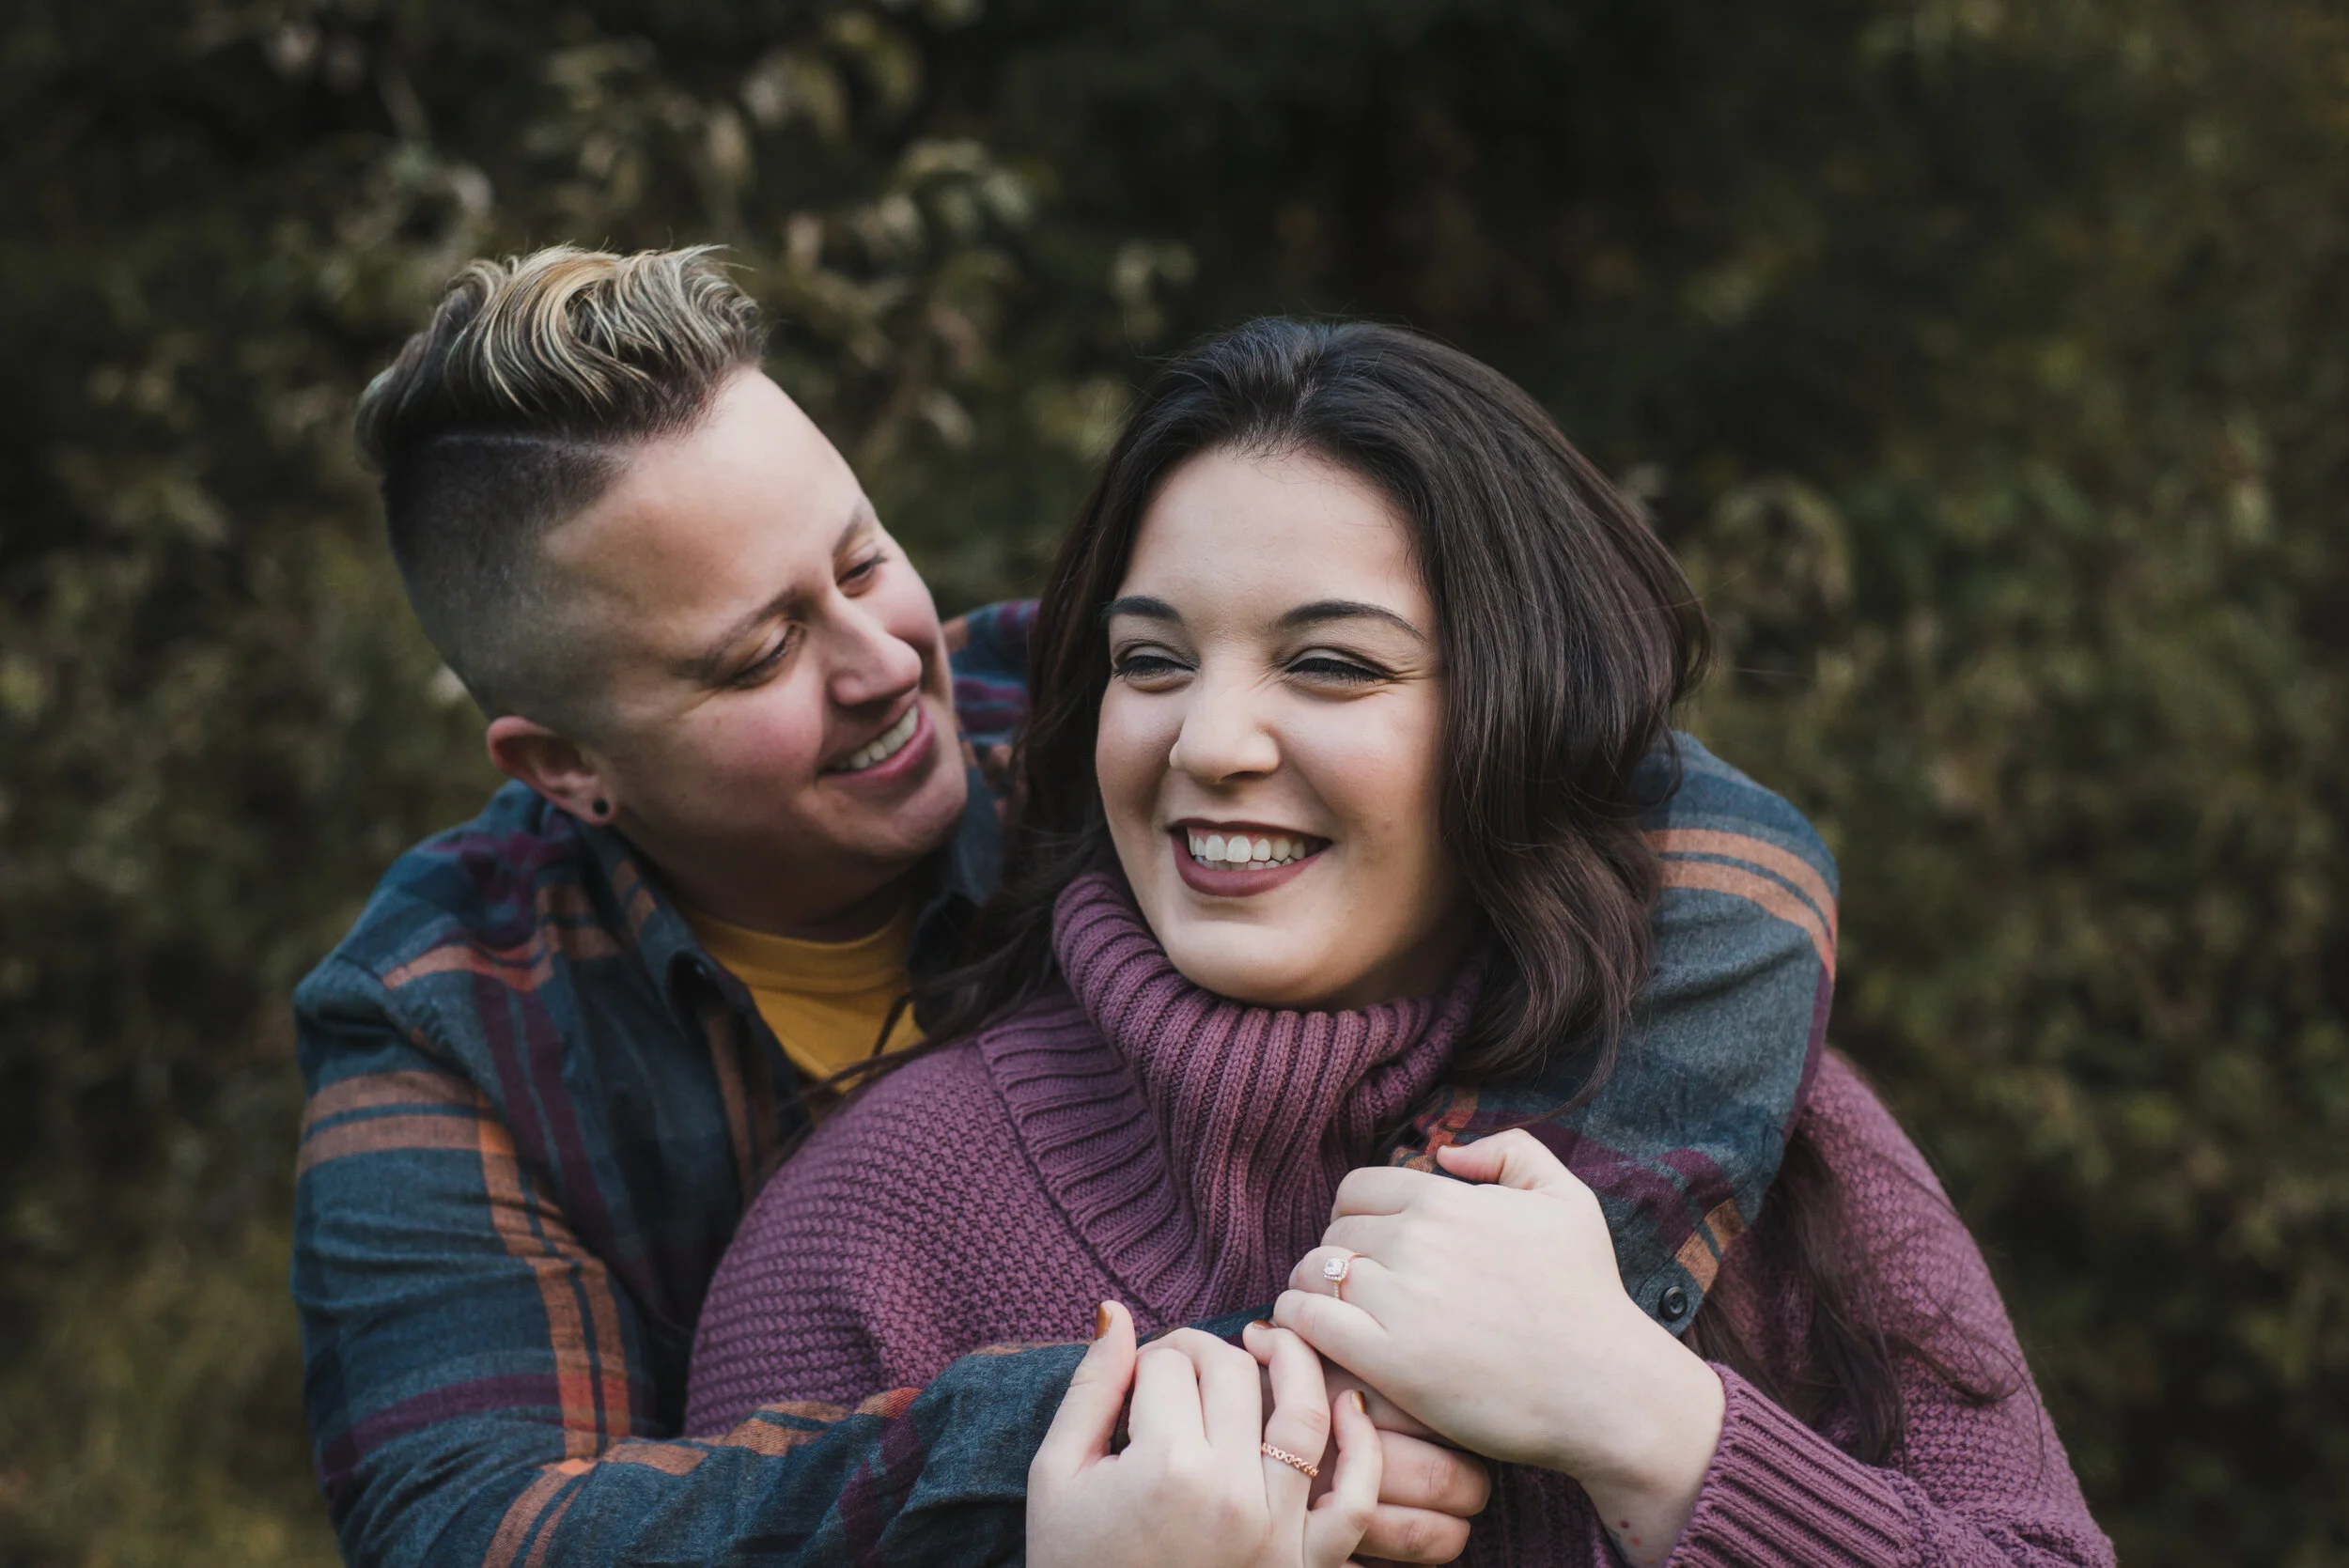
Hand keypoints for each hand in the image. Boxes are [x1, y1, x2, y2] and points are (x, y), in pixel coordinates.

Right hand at [1029, 1302, 1382, 1567]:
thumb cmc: (1075, 1564)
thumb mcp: (1057, 1476)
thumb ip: (1090, 1389)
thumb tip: (1116, 1313)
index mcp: (1164, 1470)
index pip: (1168, 1366)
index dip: (1147, 1359)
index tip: (1134, 1379)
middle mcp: (1230, 1496)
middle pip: (1232, 1374)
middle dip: (1202, 1352)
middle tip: (1180, 1367)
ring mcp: (1277, 1534)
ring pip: (1304, 1414)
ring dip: (1291, 1361)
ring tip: (1265, 1342)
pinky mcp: (1306, 1567)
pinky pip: (1355, 1500)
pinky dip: (1362, 1448)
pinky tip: (1346, 1405)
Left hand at [1272, 1133, 1725, 1565]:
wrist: (1605, 1387)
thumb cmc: (1588, 1295)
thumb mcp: (1566, 1199)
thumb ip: (1510, 1152)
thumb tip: (1445, 1155)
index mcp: (1447, 1200)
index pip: (1358, 1188)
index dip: (1358, 1214)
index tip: (1370, 1244)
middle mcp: (1416, 1240)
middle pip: (1335, 1231)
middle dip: (1338, 1252)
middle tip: (1354, 1284)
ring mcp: (1399, 1299)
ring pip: (1313, 1271)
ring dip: (1310, 1285)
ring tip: (1325, 1307)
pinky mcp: (1388, 1359)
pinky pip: (1309, 1320)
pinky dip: (1296, 1320)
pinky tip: (1307, 1332)